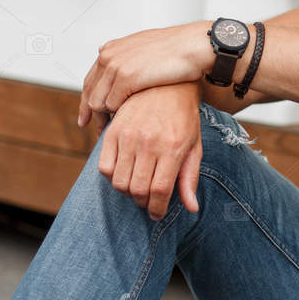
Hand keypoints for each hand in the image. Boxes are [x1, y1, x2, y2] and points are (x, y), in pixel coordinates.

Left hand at [78, 22, 209, 127]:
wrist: (192, 46)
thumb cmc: (177, 50)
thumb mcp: (145, 48)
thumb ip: (129, 56)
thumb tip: (121, 62)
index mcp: (111, 48)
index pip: (90, 79)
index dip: (86, 99)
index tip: (86, 115)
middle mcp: (109, 56)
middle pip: (89, 91)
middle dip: (88, 112)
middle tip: (89, 126)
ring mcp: (115, 66)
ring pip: (97, 101)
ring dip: (103, 116)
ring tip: (108, 130)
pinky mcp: (125, 77)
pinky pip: (111, 103)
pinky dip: (115, 115)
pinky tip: (123, 123)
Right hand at [92, 82, 203, 219]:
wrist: (167, 85)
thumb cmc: (184, 118)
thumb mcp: (194, 147)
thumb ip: (190, 178)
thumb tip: (192, 208)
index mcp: (173, 148)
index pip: (159, 191)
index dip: (157, 209)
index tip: (157, 214)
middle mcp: (149, 143)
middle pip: (138, 190)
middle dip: (143, 203)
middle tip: (147, 202)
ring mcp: (129, 136)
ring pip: (119, 182)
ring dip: (127, 192)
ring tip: (136, 187)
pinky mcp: (114, 130)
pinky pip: (104, 166)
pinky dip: (112, 176)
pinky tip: (123, 172)